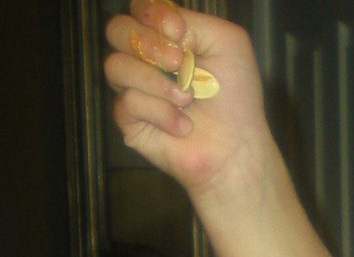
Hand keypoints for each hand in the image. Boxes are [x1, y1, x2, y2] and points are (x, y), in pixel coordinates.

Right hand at [104, 1, 264, 195]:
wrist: (237, 146)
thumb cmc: (236, 96)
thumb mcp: (227, 43)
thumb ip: (193, 22)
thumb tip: (163, 31)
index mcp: (167, 37)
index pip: (139, 9)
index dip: (151, 14)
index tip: (179, 31)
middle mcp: (145, 59)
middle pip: (116, 30)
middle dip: (147, 43)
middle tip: (178, 64)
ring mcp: (134, 88)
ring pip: (115, 66)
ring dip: (156, 82)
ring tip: (188, 99)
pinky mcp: (129, 119)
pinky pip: (127, 103)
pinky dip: (161, 113)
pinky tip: (183, 125)